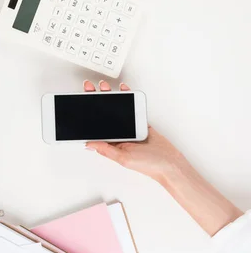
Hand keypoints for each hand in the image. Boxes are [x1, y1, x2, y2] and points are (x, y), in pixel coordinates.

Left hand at [84, 80, 241, 234]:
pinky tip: (122, 90)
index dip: (87, 114)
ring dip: (110, 97)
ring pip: (116, 109)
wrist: (171, 162)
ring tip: (103, 87)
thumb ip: (106, 150)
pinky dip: (127, 98)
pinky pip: (131, 107)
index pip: (95, 127)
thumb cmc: (149, 165)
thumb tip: (89, 143)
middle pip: (103, 115)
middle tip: (89, 88)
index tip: (81, 102)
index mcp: (111, 145)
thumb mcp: (124, 158)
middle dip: (95, 101)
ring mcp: (129, 127)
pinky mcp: (139, 121)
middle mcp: (118, 136)